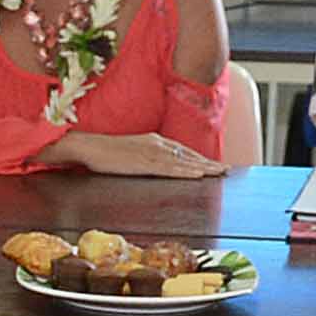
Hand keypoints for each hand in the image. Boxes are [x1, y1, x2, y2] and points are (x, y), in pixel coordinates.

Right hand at [53, 132, 226, 177]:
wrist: (88, 147)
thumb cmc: (105, 152)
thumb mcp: (131, 152)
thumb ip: (147, 157)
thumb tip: (158, 166)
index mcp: (154, 141)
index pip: (183, 150)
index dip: (200, 158)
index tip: (215, 164)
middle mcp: (157, 144)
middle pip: (188, 155)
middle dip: (208, 163)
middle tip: (227, 169)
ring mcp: (151, 153)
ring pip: (183, 161)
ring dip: (203, 167)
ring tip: (219, 172)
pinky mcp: (144, 162)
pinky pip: (170, 168)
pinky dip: (186, 171)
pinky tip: (198, 174)